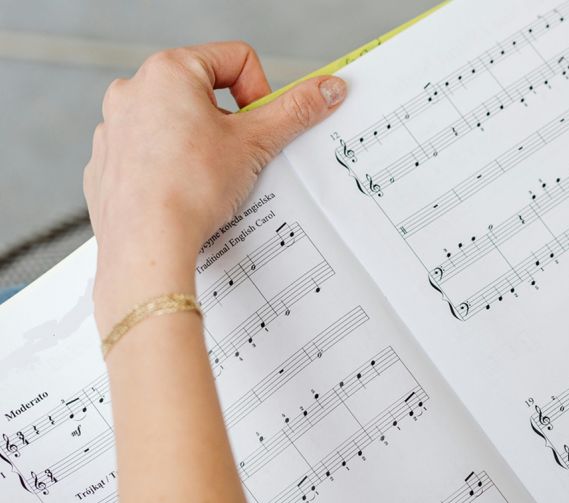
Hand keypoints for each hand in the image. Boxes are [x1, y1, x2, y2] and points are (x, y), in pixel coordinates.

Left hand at [84, 41, 346, 334]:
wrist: (147, 243)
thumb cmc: (190, 188)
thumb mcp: (255, 143)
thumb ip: (295, 110)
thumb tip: (326, 89)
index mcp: (169, 71)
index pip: (236, 59)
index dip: (260, 93)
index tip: (260, 128)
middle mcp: (135, 89)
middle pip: (205, 90)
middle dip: (231, 123)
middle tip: (240, 157)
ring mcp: (115, 125)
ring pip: (176, 122)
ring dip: (202, 143)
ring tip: (212, 178)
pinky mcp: (107, 160)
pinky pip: (151, 152)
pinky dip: (172, 166)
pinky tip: (185, 192)